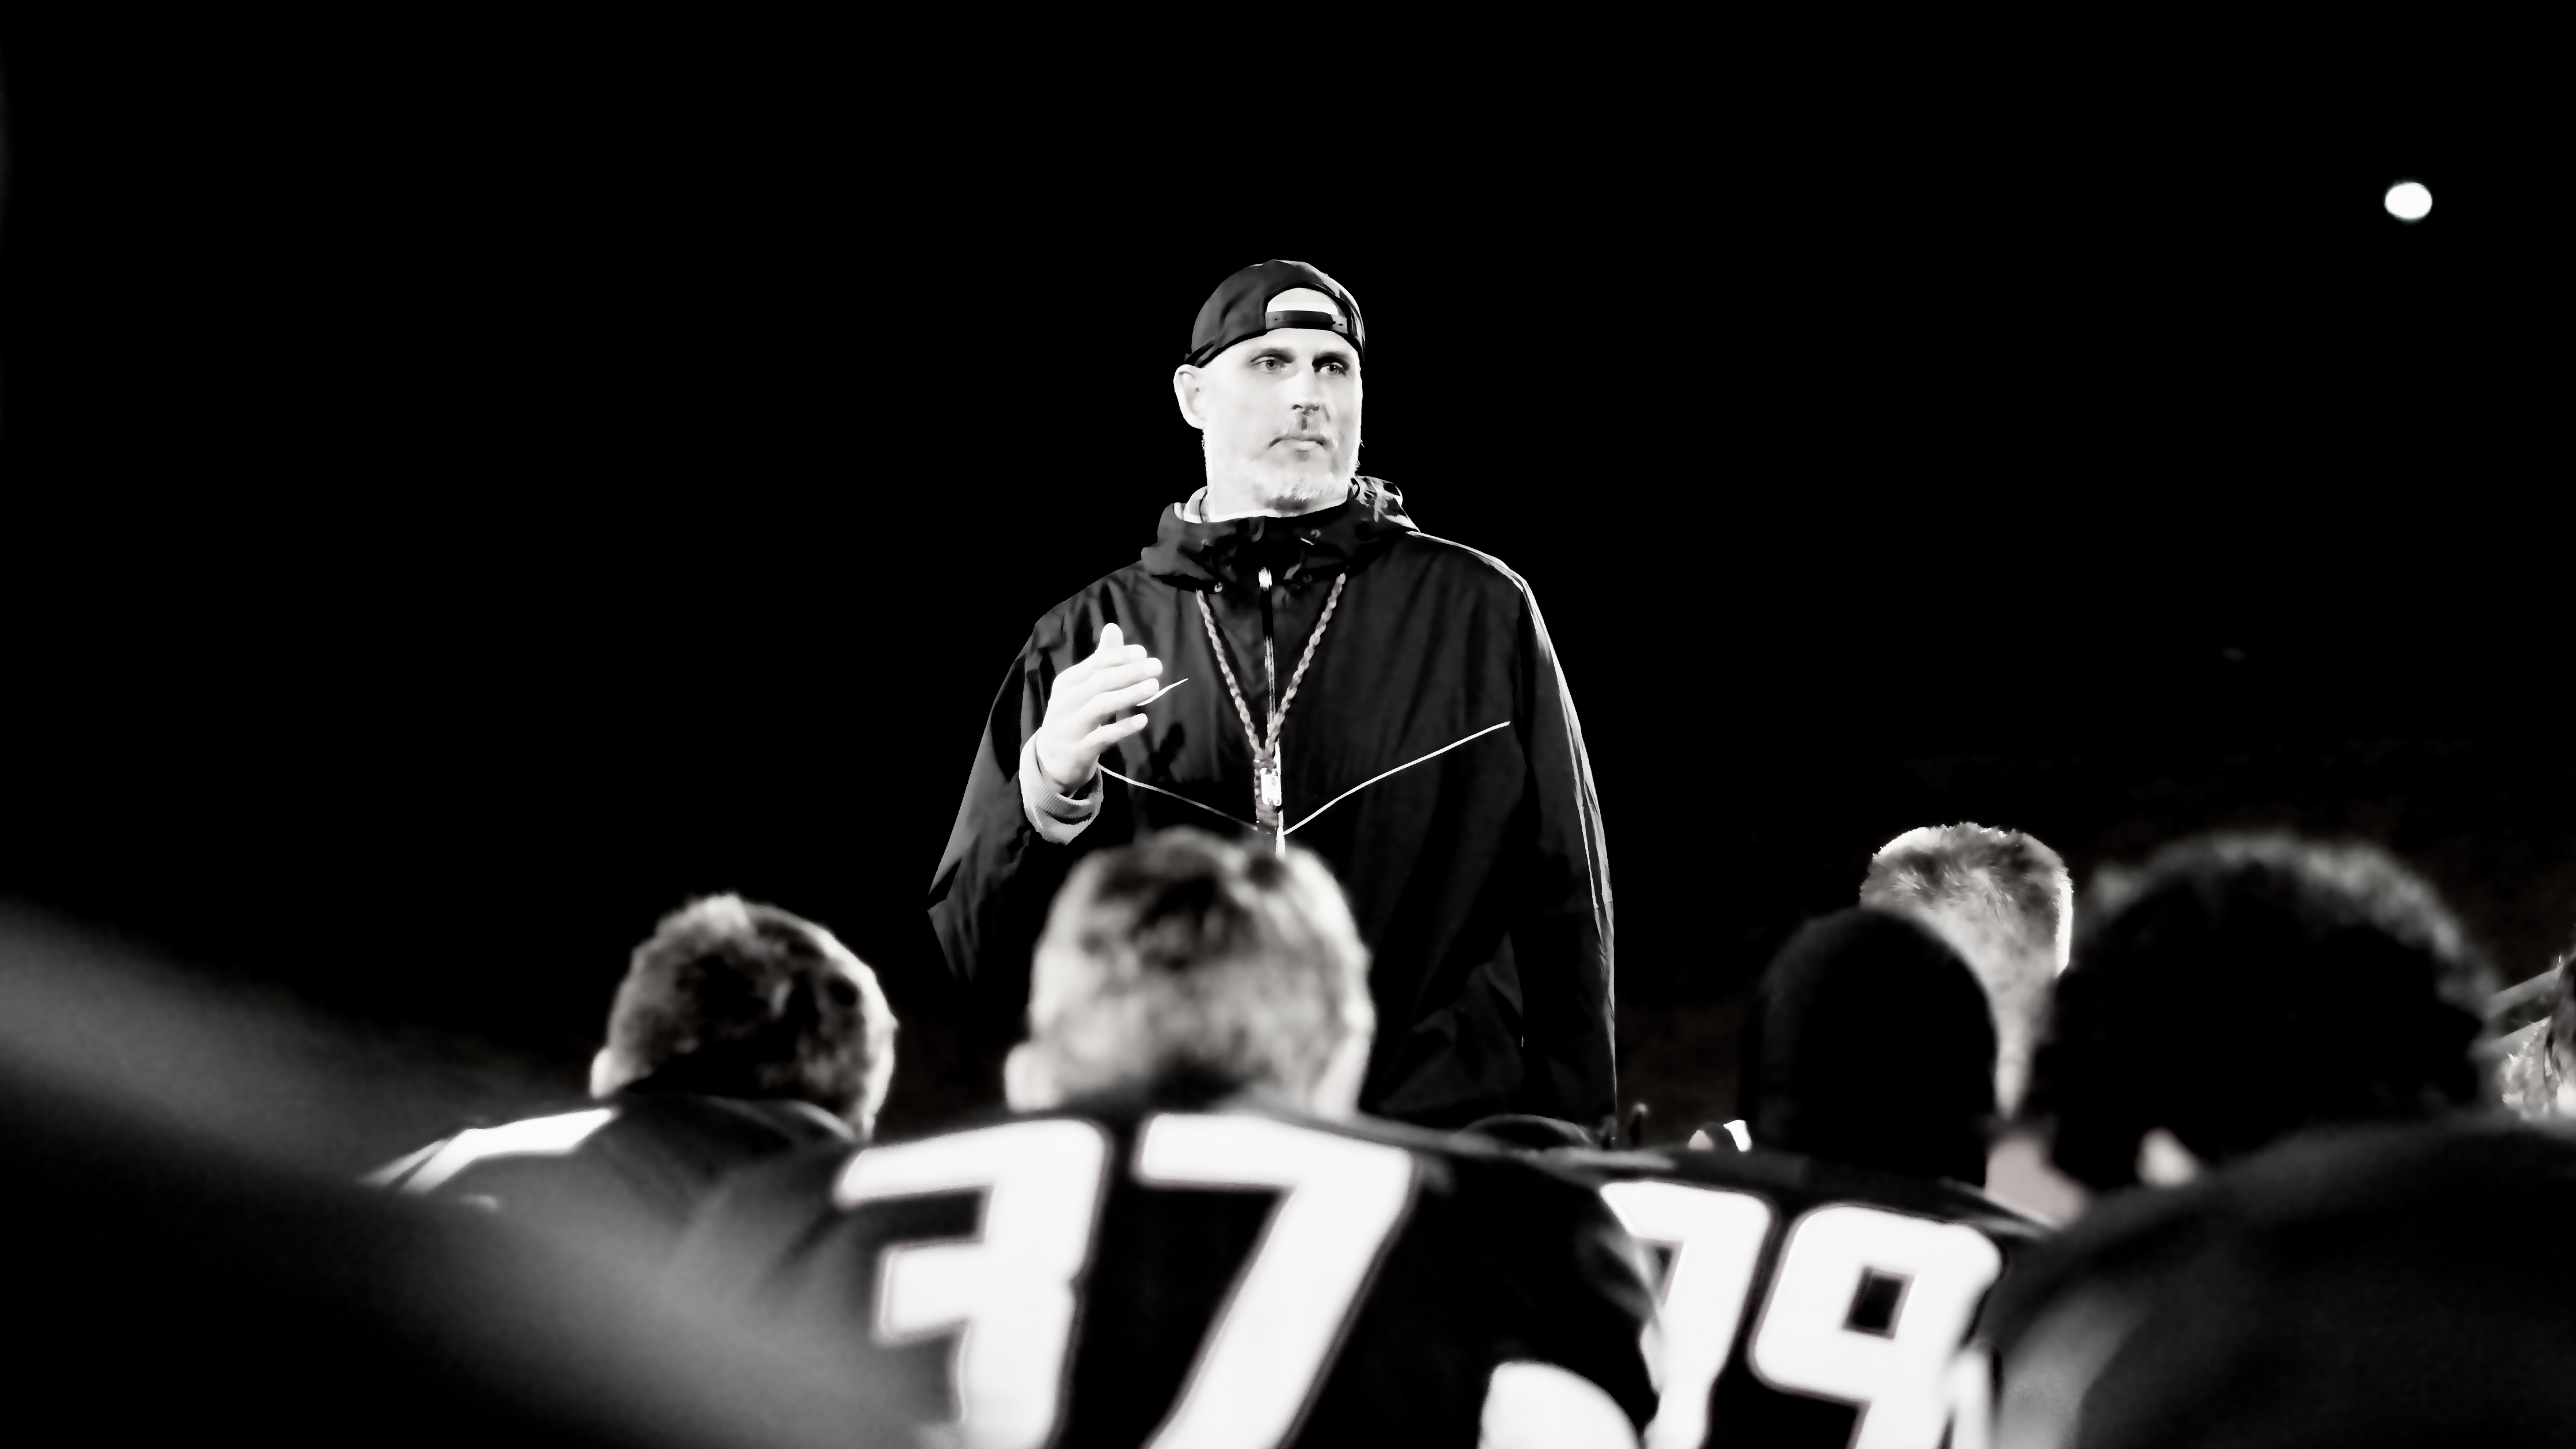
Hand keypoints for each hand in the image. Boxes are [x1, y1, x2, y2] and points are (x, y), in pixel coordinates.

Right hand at [1032, 622, 1161, 793]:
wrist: (1052, 759)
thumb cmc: (1073, 715)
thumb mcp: (1081, 687)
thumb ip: (1100, 659)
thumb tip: (1113, 627)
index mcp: (1067, 682)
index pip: (1094, 664)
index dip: (1119, 656)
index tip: (1143, 653)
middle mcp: (1066, 701)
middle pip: (1099, 682)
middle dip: (1129, 672)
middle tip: (1156, 667)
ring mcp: (1071, 726)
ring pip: (1100, 706)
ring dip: (1129, 695)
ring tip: (1154, 687)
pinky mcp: (1080, 750)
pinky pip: (1102, 737)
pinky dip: (1123, 728)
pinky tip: (1143, 720)